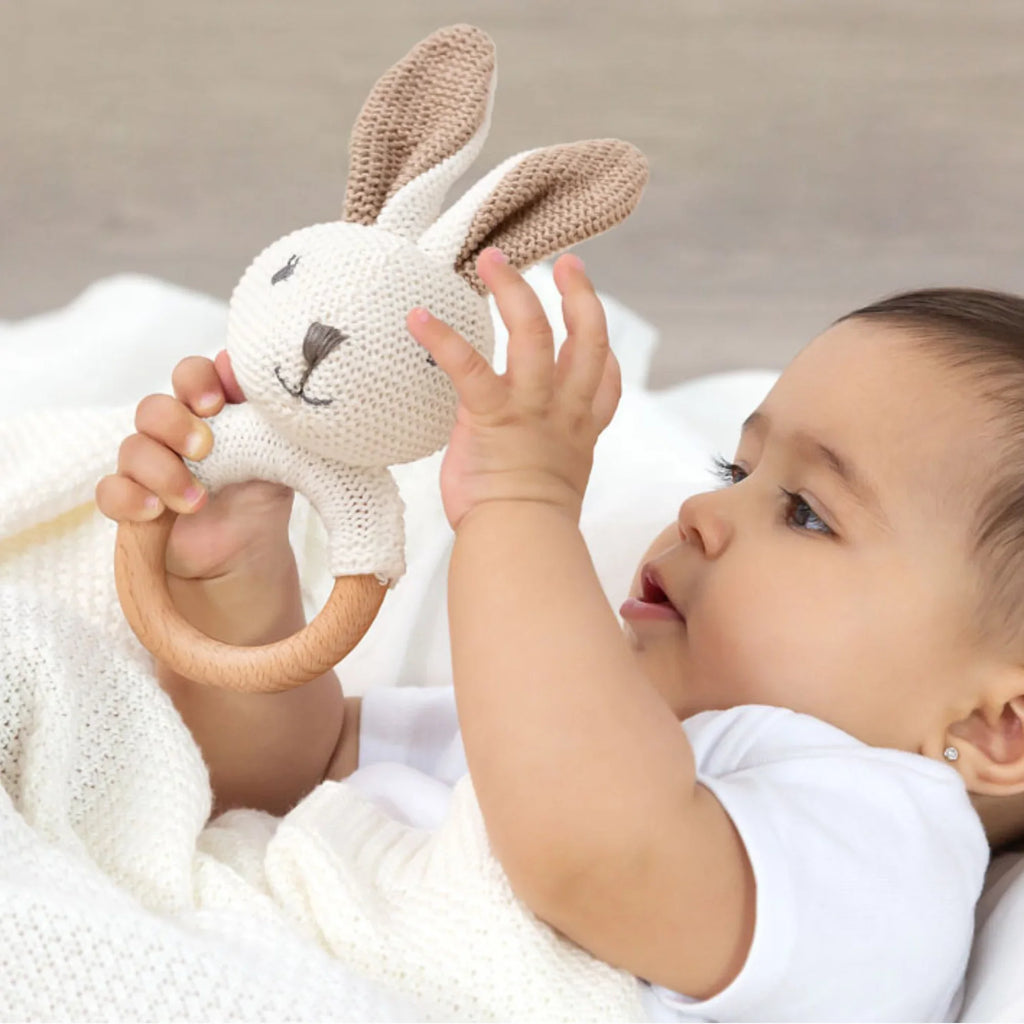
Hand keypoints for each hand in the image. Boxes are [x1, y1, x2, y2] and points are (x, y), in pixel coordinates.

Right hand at [96, 350, 294, 583]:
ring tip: (197, 502)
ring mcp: (149, 467)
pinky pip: (110, 492)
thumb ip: (260, 414)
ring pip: (132, 449)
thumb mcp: (276, 454)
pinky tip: (156, 512)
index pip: (191, 376)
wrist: (250, 553)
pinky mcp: (132, 504)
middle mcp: (172, 433)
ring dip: (163, 472)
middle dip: (174, 424)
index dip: (196, 381)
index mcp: (208, 413)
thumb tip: (232, 363)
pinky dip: (130, 499)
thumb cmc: (260, 494)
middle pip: (153, 408)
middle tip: (204, 449)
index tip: (215, 404)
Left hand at [406, 249, 620, 528]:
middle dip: (578, 295)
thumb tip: (517, 446)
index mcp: (580, 427)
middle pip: (587, 337)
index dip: (603, 346)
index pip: (606, 376)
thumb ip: (541, 451)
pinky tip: (418, 318)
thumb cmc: (528, 522)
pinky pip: (469, 365)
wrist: (519, 541)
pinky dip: (442, 338)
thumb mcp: (551, 481)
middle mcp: (564, 409)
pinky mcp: (492, 414)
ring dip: (514, 291)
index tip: (589, 321)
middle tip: (565, 263)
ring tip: (493, 260)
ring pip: (535, 333)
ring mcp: (531, 408)